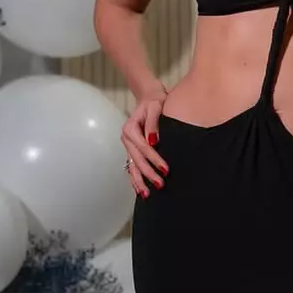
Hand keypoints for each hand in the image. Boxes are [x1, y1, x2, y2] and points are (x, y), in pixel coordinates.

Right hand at [123, 81, 168, 197]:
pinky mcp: (132, 150)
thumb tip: (153, 141)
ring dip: (139, 181)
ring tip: (147, 194)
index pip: (144, 148)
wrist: (149, 97)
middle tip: (161, 184)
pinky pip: (132, 166)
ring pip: (132, 166)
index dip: (154, 159)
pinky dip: (135, 179)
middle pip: (137, 160)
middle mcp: (127, 138)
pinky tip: (140, 190)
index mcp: (130, 128)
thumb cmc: (155, 101)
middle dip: (148, 173)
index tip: (166, 169)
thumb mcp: (155, 107)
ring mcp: (128, 146)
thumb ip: (153, 124)